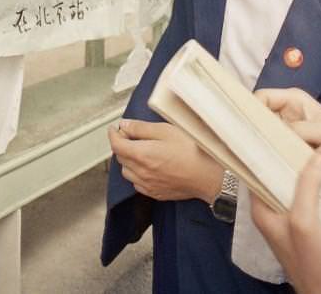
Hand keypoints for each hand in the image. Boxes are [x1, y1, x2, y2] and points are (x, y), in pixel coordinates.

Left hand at [108, 119, 222, 202]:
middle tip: (130, 135)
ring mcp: (148, 185)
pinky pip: (137, 184)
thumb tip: (124, 125)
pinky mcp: (156, 194)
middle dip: (121, 145)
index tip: (114, 128)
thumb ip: (141, 128)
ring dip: (128, 160)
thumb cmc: (190, 150)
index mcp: (142, 155)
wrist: (207, 176)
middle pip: (120, 158)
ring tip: (140, 151)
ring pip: (127, 172)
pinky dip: (137, 174)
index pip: (116, 145)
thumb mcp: (166, 131)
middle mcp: (141, 173)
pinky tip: (148, 167)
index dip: (113, 134)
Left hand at [251, 148, 320, 293]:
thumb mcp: (304, 221)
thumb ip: (306, 186)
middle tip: (308, 141)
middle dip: (294, 160)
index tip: (274, 132)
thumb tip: (317, 154)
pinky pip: (315, 202)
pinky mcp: (313, 232)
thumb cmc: (313, 264)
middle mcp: (275, 216)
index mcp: (263, 212)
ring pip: (300, 189)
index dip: (264, 153)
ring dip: (313, 174)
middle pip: (280, 179)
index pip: (256, 174)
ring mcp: (294, 225)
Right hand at [255, 88, 320, 180]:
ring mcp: (287, 131)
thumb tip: (270, 135)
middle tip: (248, 148)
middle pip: (260, 117)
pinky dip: (273, 157)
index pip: (262, 97)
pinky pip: (274, 149)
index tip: (245, 128)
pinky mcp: (290, 148)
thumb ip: (296, 130)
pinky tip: (269, 168)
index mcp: (292, 100)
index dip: (251, 109)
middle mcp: (286, 113)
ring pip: (265, 135)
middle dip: (255, 131)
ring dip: (264, 146)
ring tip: (258, 160)